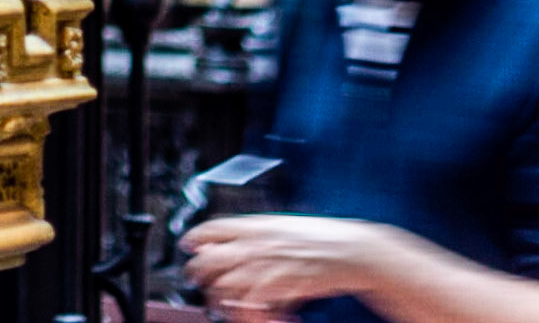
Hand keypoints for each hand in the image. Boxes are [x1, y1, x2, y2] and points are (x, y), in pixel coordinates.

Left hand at [183, 215, 391, 316]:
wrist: (353, 250)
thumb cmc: (321, 238)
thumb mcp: (283, 226)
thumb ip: (256, 234)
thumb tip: (232, 242)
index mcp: (257, 224)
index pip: (212, 228)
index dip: (194, 237)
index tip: (186, 246)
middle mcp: (257, 243)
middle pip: (211, 259)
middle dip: (198, 273)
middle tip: (198, 282)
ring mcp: (268, 265)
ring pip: (227, 287)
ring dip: (223, 300)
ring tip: (227, 307)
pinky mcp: (282, 287)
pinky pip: (253, 307)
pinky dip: (251, 315)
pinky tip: (260, 317)